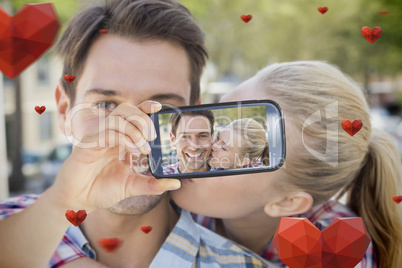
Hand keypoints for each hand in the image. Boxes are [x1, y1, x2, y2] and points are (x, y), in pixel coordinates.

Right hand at [50, 100, 180, 210]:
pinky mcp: (88, 145)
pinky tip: (132, 152)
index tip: (159, 108)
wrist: (79, 201)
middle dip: (143, 119)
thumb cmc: (102, 190)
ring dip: (135, 130)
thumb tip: (176, 183)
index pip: (133, 115)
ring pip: (117, 118)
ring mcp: (98, 138)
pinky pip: (107, 131)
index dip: (146, 107)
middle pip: (126, 110)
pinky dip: (123, 138)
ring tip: (144, 149)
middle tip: (152, 137)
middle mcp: (110, 135)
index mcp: (120, 139)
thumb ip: (154, 184)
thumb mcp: (133, 186)